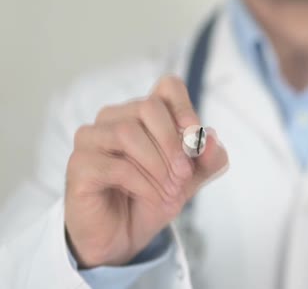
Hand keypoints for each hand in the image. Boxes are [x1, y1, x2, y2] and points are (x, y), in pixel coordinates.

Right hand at [64, 76, 228, 267]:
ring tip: (171, 192)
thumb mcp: (192, 178)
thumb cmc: (153, 197)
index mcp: (143, 113)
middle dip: (173, 143)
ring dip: (158, 166)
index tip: (195, 138)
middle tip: (184, 176)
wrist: (124, 236)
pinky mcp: (80, 166)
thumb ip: (208, 158)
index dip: (185, 107)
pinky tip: (153, 197)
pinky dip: (143, 184)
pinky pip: (115, 165)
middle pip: (148, 107)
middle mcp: (114, 118)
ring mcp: (92, 139)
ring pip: (128, 132)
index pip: (167, 87)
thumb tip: (211, 138)